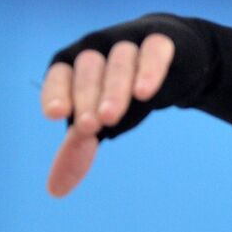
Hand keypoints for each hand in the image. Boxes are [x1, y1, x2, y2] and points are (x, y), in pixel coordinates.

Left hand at [41, 33, 174, 196]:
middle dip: (88, 97)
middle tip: (91, 126)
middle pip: (89, 69)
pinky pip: (154, 50)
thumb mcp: (102, 119)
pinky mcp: (162, 40)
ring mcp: (130, 41)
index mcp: (76, 65)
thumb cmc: (127, 92)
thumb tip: (55, 190)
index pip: (60, 74)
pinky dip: (149, 69)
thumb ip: (80, 148)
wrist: (175, 60)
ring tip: (112, 118)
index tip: (57, 114)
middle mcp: (99, 49)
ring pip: (120, 60)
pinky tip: (144, 93)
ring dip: (114, 88)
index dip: (57, 92)